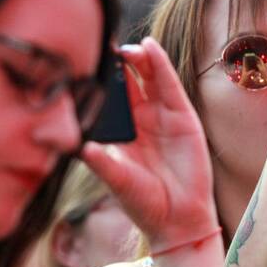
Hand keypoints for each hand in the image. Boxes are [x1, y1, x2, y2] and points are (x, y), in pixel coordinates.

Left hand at [80, 38, 218, 251]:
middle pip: (130, 82)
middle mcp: (143, 121)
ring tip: (126, 45)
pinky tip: (150, 48)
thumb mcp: (119, 182)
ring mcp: (164, 117)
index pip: (110, 99)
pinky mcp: (184, 117)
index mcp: (123, 133)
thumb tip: (82, 148)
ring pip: (150, 78)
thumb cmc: (145, 204)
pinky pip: (170, 85)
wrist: (177, 220)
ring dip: (140, 59)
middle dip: (119, 64)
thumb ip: (103, 164)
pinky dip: (161, 65)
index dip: (101, 80)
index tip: (85, 60)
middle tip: (105, 46)